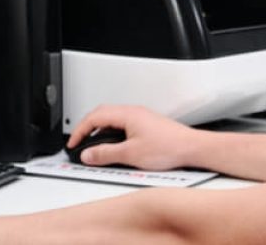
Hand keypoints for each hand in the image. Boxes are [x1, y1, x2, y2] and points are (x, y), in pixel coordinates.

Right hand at [66, 105, 201, 169]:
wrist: (191, 148)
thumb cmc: (168, 147)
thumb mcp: (130, 154)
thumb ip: (106, 154)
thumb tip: (88, 154)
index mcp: (126, 114)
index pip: (94, 117)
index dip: (80, 131)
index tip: (73, 143)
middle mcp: (133, 112)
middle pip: (101, 115)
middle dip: (87, 129)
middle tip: (79, 143)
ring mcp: (141, 117)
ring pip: (112, 119)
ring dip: (100, 131)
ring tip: (94, 147)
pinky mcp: (147, 125)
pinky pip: (122, 125)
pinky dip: (112, 134)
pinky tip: (114, 148)